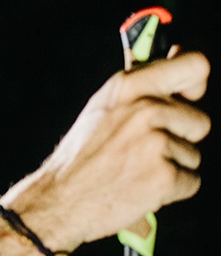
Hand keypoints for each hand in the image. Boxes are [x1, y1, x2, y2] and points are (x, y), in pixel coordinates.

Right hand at [1, 51, 210, 250]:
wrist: (57, 203)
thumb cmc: (78, 160)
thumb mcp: (102, 110)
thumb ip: (142, 85)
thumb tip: (178, 52)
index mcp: (128, 87)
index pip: (195, 66)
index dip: (195, 84)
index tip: (187, 98)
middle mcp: (143, 110)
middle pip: (198, 121)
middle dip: (178, 140)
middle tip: (140, 152)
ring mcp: (155, 143)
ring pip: (193, 154)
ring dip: (171, 167)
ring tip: (134, 172)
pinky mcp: (164, 176)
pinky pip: (190, 182)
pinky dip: (169, 191)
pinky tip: (140, 189)